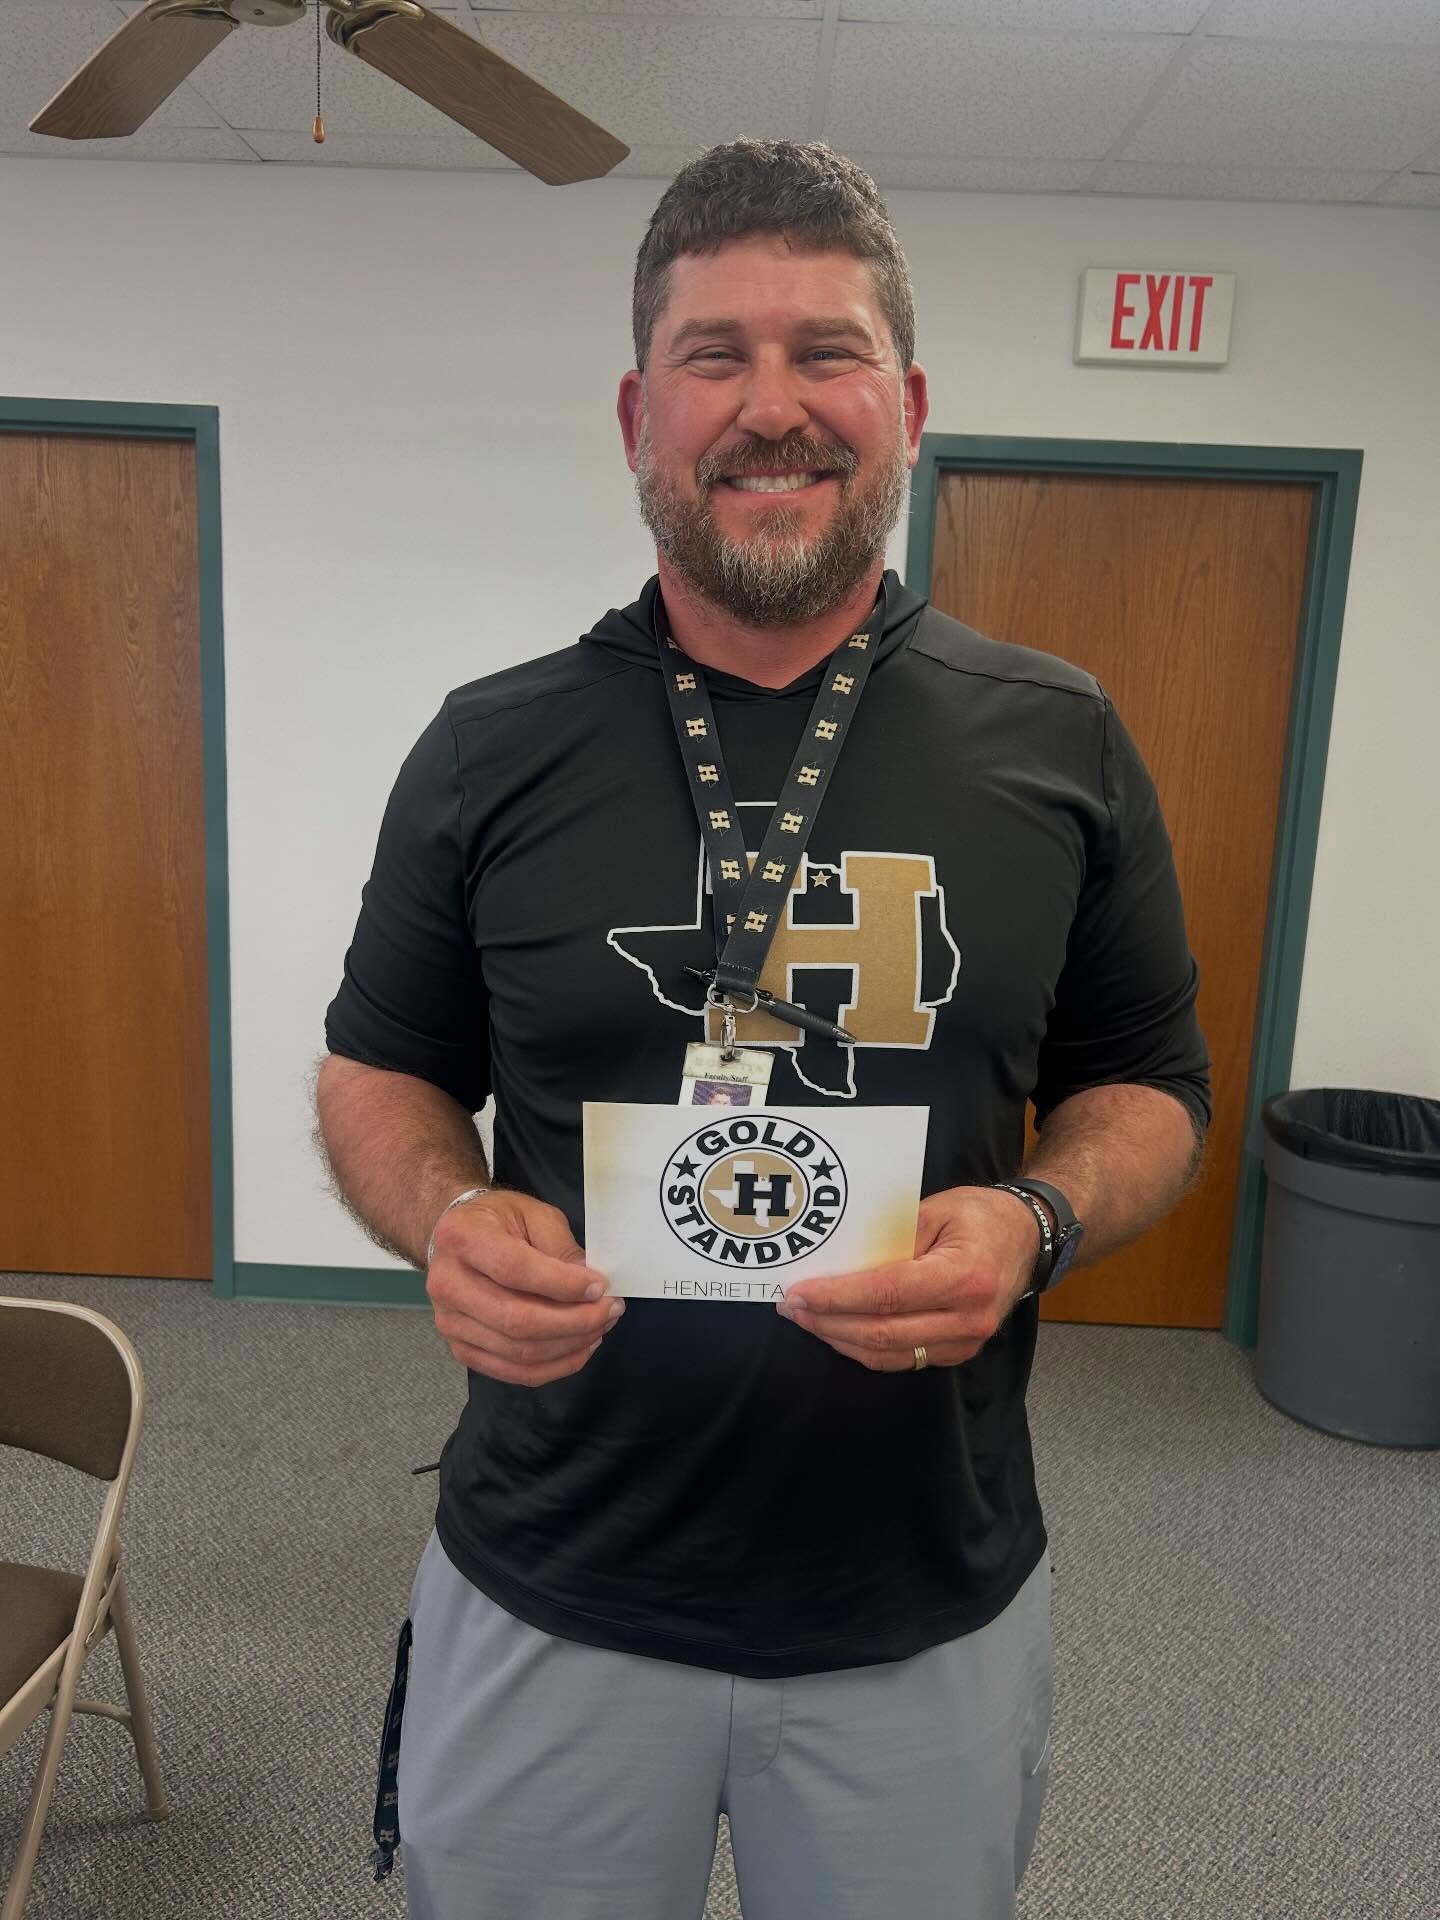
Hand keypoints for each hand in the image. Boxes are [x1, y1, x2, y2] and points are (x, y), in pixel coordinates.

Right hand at [426, 1190, 621, 1386]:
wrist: (456, 1239)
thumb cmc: (498, 1220)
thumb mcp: (534, 1214)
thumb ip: (561, 1247)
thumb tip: (592, 1287)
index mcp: (461, 1239)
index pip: (514, 1270)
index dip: (562, 1284)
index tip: (599, 1286)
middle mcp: (447, 1284)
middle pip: (517, 1320)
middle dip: (575, 1321)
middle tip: (610, 1310)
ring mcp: (450, 1323)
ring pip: (519, 1351)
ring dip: (570, 1345)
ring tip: (601, 1327)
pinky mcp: (461, 1349)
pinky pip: (513, 1371)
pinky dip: (554, 1366)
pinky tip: (579, 1347)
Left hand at [776, 1186, 1039, 1371]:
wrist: (1027, 1238)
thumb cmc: (981, 1216)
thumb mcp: (935, 1209)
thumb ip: (889, 1236)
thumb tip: (838, 1261)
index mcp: (965, 1277)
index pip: (887, 1295)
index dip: (838, 1297)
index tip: (799, 1292)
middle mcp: (968, 1318)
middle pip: (883, 1332)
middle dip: (828, 1322)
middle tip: (791, 1306)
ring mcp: (965, 1343)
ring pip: (888, 1354)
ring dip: (840, 1338)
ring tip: (806, 1318)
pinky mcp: (957, 1353)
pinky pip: (902, 1358)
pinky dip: (864, 1346)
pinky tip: (838, 1329)